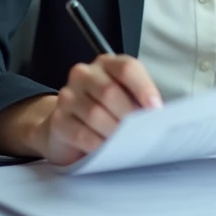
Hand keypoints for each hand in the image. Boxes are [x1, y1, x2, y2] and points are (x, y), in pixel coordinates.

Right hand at [27, 54, 162, 165]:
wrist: (66, 127)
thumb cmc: (104, 111)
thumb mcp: (124, 99)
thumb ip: (139, 102)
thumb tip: (157, 116)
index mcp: (106, 64)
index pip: (126, 68)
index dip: (143, 88)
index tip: (156, 109)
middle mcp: (84, 75)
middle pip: (110, 91)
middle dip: (129, 115)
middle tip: (142, 132)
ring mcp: (68, 96)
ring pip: (95, 114)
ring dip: (114, 132)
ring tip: (127, 143)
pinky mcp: (58, 120)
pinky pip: (81, 133)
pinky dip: (98, 145)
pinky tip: (107, 151)